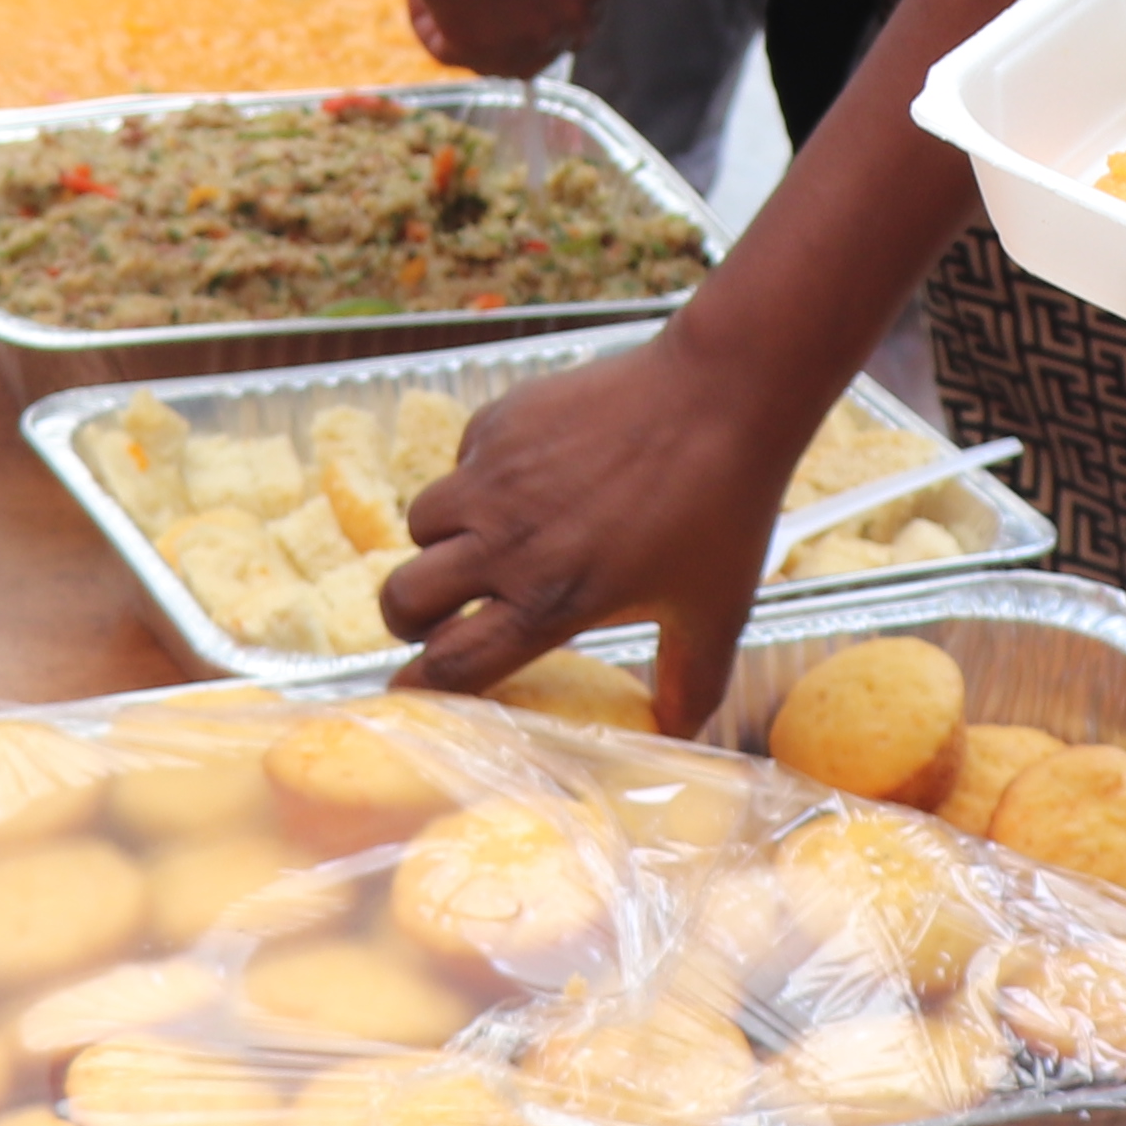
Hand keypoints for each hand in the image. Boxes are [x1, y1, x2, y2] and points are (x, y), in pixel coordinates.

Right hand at [387, 332, 820, 726]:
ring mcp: (496, 477)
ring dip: (441, 544)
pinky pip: (460, 461)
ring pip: (422, 525)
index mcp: (549, 600)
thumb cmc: (722, 506)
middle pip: (403, 599)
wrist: (720, 393)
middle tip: (440, 615)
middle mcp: (507, 543)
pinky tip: (529, 479)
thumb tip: (677, 732)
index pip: (451, 665)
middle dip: (411, 618)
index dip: (422, 688)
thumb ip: (691, 681)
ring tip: (484, 542)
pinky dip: (477, 479)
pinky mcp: (500, 421)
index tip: (411, 691)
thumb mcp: (715, 610)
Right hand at [392, 0, 611, 82]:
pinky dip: (428, 24)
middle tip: (480, 2)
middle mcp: (572, 17)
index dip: (546, 2)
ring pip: (499, 60)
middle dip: (516, 27)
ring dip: (472, 33)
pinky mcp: (474, 48)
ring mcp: (528, 38)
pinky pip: (447, 51)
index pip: (582, 11)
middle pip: (545, 43)